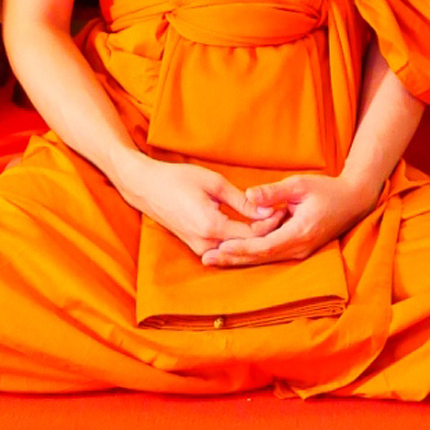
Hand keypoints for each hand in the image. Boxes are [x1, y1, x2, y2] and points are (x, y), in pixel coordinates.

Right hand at [116, 156, 278, 257]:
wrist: (146, 188)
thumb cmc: (178, 179)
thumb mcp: (214, 183)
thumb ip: (242, 201)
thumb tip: (267, 210)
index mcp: (211, 227)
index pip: (252, 235)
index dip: (270, 224)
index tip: (283, 208)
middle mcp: (206, 244)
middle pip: (246, 246)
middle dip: (266, 232)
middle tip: (282, 214)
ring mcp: (200, 249)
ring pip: (236, 250)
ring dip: (254, 237)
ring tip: (270, 219)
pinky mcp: (196, 247)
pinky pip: (225, 248)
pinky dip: (240, 239)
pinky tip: (252, 225)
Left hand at [201, 173, 377, 268]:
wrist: (353, 201)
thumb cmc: (327, 190)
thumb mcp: (300, 185)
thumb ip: (274, 192)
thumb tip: (249, 196)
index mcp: (300, 232)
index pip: (264, 245)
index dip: (241, 247)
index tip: (220, 247)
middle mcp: (299, 248)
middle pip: (260, 257)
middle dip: (232, 258)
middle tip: (206, 258)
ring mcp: (299, 251)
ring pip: (264, 259)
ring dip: (239, 259)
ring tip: (213, 259)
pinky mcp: (298, 249)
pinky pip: (271, 255)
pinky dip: (251, 255)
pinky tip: (233, 254)